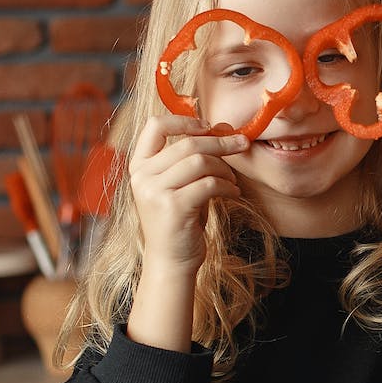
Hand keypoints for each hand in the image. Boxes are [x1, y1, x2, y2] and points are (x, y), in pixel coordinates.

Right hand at [127, 112, 245, 271]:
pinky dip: (228, 186)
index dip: (185, 120)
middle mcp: (142, 176)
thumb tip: (225, 128)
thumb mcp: (180, 184)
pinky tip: (233, 193)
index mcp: (139, 165)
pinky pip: (210, 184)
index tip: (210, 126)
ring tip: (233, 180)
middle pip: (188, 143)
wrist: (171, 261)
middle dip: (221, 142)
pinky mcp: (174, 208)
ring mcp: (155, 192)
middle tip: (242, 143)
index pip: (155, 125)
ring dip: (225, 168)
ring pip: (200, 161)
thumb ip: (193, 157)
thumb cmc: (180, 219)